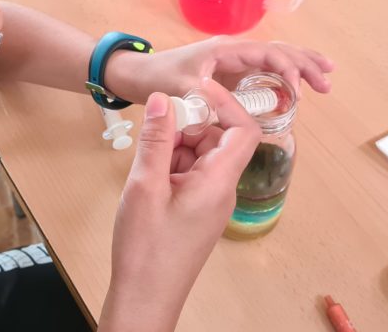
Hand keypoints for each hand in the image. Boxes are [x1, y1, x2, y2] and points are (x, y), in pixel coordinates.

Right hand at [99, 80, 260, 331]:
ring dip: (176, 147)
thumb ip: (156, 140)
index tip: (195, 89)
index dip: (225, 104)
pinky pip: (191, 174)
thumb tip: (163, 98)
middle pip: (219, 139)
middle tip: (156, 131)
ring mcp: (210, 201)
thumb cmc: (147, 249)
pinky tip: (148, 178)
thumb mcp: (145, 186)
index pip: (243, 130)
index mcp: (219, 182)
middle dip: (189, 126)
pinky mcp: (196, 210)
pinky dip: (171, 166)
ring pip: (201, 155)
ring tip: (146, 162)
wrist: (145, 297)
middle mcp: (222, 189)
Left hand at [106, 36, 334, 103]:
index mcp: (224, 50)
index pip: (266, 54)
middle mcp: (233, 52)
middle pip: (277, 52)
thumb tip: (228, 107)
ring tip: (326, 78)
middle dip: (305, 64)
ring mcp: (234, 62)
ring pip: (274, 60)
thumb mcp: (178, 89)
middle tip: (327, 81)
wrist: (139, 76)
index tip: (298, 90)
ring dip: (300, 67)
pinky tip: (298, 90)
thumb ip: (202, 97)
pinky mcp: (231, 75)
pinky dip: (284, 78)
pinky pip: (264, 73)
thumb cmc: (157, 78)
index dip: (286, 70)